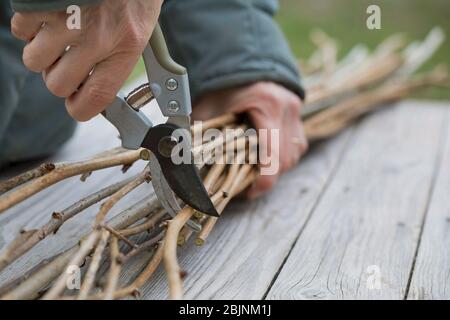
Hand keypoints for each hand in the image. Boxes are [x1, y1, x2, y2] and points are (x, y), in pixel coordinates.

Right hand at [11, 0, 162, 120]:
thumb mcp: (140, 33)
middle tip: (68, 64)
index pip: (97, 97)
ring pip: (35, 61)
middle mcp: (97, 36)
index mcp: (125, 47)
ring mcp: (67, 18)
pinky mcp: (44, 2)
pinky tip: (49, 17)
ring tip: (59, 37)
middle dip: (59, 78)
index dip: (81, 109)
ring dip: (43, 53)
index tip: (77, 105)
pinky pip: (21, 30)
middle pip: (57, 84)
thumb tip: (94, 91)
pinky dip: (30, 27)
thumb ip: (118, 63)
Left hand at [193, 82, 307, 197]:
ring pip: (295, 153)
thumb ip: (198, 132)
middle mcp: (287, 108)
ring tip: (255, 171)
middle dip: (267, 177)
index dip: (263, 181)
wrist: (238, 55)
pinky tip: (267, 156)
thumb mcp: (207, 106)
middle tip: (246, 185)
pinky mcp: (296, 112)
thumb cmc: (221, 82)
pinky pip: (297, 143)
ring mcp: (295, 110)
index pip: (274, 156)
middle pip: (286, 159)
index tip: (248, 192)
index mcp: (267, 105)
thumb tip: (183, 160)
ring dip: (277, 168)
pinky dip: (284, 154)